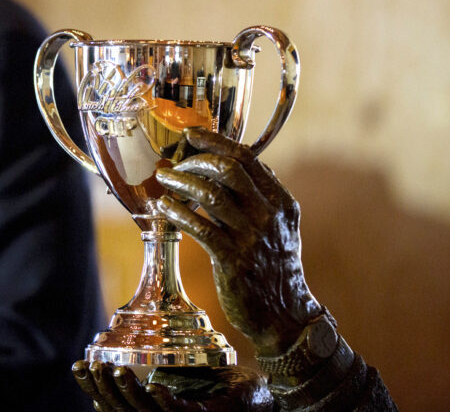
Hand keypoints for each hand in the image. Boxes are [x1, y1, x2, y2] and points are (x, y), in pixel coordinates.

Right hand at [71, 360, 272, 411]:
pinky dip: (164, 402)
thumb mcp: (177, 381)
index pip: (114, 408)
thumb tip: (121, 359)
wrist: (260, 398)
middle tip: (91, 366)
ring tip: (116, 371)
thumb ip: (153, 377)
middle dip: (104, 390)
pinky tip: (153, 386)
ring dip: (129, 394)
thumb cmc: (219, 390)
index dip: (93, 389)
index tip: (78, 366)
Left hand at [154, 127, 321, 355]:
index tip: (192, 134)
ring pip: (210, 194)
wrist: (285, 314)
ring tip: (164, 178)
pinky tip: (164, 206)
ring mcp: (251, 238)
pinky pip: (200, 227)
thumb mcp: (280, 226)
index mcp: (281, 202)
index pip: (247, 158)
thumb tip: (238, 163)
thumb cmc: (275, 267)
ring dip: (181, 182)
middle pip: (228, 169)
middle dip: (196, 159)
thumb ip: (262, 195)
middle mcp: (269, 215)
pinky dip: (178, 212)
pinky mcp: (233, 261)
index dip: (216, 141)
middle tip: (176, 163)